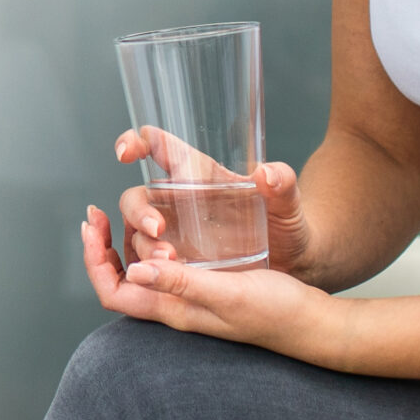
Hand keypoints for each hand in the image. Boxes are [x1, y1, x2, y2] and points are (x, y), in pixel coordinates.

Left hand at [81, 207, 342, 355]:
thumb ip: (184, 285)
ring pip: (142, 269)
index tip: (91, 225)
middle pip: (120, 280)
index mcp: (173, 311)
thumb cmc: (275, 312)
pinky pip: (166, 263)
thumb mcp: (228, 295)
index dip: (94, 261)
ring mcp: (189, 297)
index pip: (114, 292)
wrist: (311, 322)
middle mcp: (175, 305)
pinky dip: (154, 241)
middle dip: (102, 246)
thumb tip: (138, 271)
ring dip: (128, 240)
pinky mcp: (206, 285)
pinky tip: (165, 223)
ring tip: (128, 213)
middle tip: (97, 212)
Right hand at [111, 128, 316, 278]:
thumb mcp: (289, 203)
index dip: (134, 141)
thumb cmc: (286, 226)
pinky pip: (143, 262)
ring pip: (136, 232)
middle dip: (138, 212)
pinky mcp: (174, 262)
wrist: (293, 264)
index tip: (126, 153)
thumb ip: (283, 184)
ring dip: (143, 245)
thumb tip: (267, 173)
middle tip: (159, 230)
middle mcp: (178, 201)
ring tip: (168, 261)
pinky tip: (157, 277)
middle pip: (137, 196)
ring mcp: (173, 233)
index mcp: (198, 174)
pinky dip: (142, 268)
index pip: (157, 146)